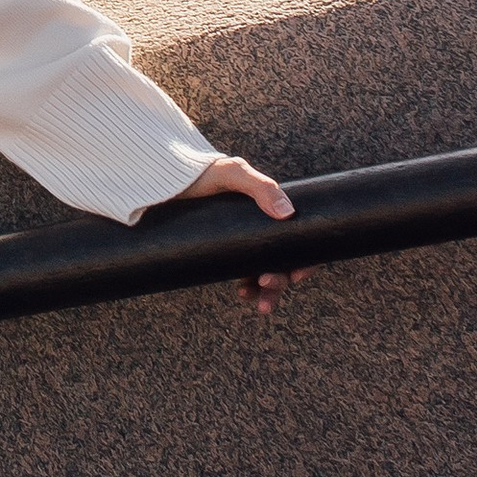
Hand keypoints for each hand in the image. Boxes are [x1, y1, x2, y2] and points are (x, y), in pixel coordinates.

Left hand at [183, 152, 302, 318]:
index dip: (305, 260)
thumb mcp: (234, 173)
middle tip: (266, 282)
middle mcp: (263, 229)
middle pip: (283, 262)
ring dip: (269, 291)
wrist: (171, 180)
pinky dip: (250, 288)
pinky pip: (245, 276)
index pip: (299, 240)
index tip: (297, 274)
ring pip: (266, 273)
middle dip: (281, 280)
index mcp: (272, 211)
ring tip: (261, 303)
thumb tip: (287, 213)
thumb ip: (260, 187)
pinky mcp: (228, 252)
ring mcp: (246, 242)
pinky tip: (244, 293)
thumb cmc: (207, 172)